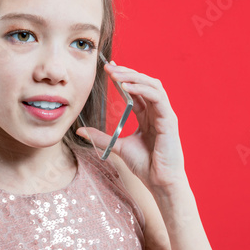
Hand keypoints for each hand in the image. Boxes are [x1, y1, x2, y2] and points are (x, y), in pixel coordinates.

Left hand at [77, 60, 187, 192]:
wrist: (159, 182)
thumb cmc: (145, 165)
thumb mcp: (118, 146)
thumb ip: (101, 137)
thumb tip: (80, 131)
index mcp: (148, 116)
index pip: (136, 90)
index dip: (123, 79)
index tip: (107, 70)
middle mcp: (157, 112)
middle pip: (144, 83)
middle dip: (127, 73)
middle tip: (109, 68)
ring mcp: (165, 114)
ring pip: (152, 85)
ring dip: (134, 77)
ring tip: (116, 75)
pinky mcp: (169, 120)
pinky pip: (158, 97)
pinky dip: (143, 89)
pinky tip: (128, 87)